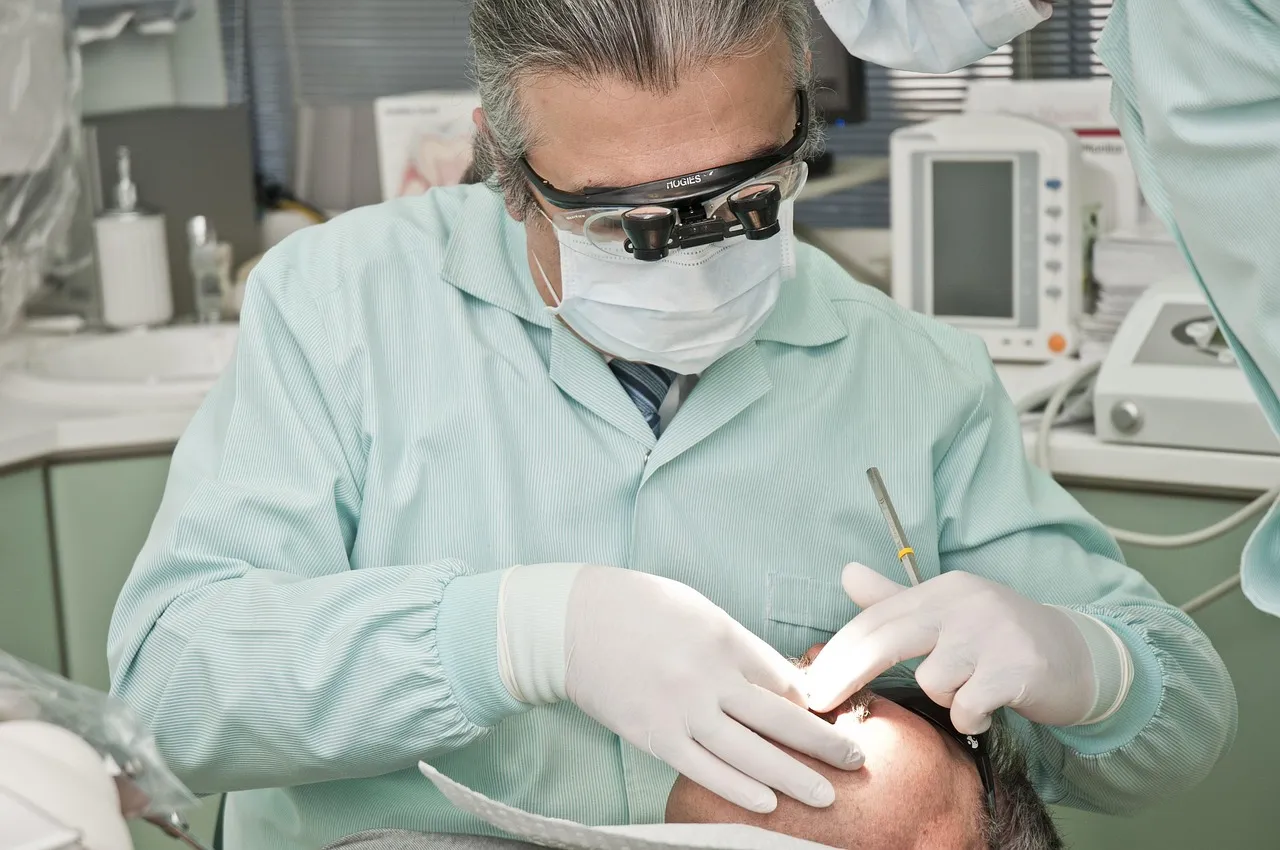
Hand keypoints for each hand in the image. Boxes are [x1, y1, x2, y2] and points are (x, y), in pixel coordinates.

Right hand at [562, 566, 863, 812]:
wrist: (570, 622)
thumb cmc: (636, 606)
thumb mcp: (697, 609)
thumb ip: (738, 644)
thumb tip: (779, 681)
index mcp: (723, 636)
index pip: (782, 678)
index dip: (813, 702)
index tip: (833, 718)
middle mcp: (709, 675)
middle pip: (779, 718)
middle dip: (823, 742)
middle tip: (856, 760)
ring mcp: (681, 709)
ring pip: (750, 752)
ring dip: (792, 777)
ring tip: (826, 795)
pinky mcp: (654, 735)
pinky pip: (704, 769)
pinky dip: (738, 787)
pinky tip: (768, 802)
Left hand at [803, 564, 1097, 733]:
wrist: (1078, 657)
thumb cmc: (999, 639)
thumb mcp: (948, 614)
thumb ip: (895, 600)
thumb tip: (846, 572)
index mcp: (943, 590)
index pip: (876, 619)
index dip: (837, 653)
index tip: (809, 684)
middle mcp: (966, 603)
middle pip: (887, 641)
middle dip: (846, 675)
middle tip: (819, 705)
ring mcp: (993, 633)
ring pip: (933, 682)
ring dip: (946, 699)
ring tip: (970, 693)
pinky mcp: (1018, 667)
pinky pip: (967, 705)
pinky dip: (972, 717)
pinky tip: (989, 710)